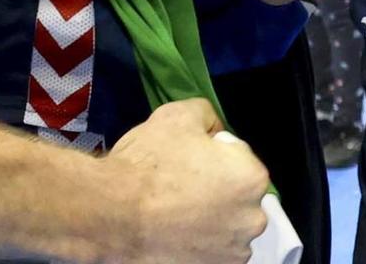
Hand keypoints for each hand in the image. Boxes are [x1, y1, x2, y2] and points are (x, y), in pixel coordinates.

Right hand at [104, 100, 268, 263]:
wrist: (112, 214)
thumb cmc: (147, 165)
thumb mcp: (177, 116)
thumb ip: (207, 115)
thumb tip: (214, 128)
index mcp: (251, 177)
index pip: (239, 157)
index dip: (212, 154)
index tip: (188, 159)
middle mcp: (252, 218)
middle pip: (238, 195)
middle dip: (218, 188)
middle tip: (181, 184)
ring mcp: (235, 250)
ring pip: (228, 226)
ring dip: (211, 218)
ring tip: (175, 211)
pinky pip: (215, 250)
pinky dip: (201, 243)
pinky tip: (175, 231)